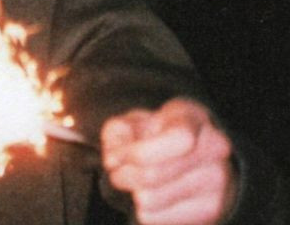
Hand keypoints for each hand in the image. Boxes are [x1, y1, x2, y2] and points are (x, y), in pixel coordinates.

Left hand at [101, 98, 237, 224]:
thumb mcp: (133, 119)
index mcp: (192, 117)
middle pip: (152, 175)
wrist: (196, 150)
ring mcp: (218, 181)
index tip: (115, 156)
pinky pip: (156, 218)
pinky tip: (152, 193)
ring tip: (133, 180)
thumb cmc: (158, 131)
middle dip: (123, 174)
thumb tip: (114, 156)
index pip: (179, 138)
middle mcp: (213, 148)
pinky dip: (144, 209)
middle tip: (115, 169)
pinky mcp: (212, 210)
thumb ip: (117, 131)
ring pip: (151, 200)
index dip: (138, 152)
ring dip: (132, 192)